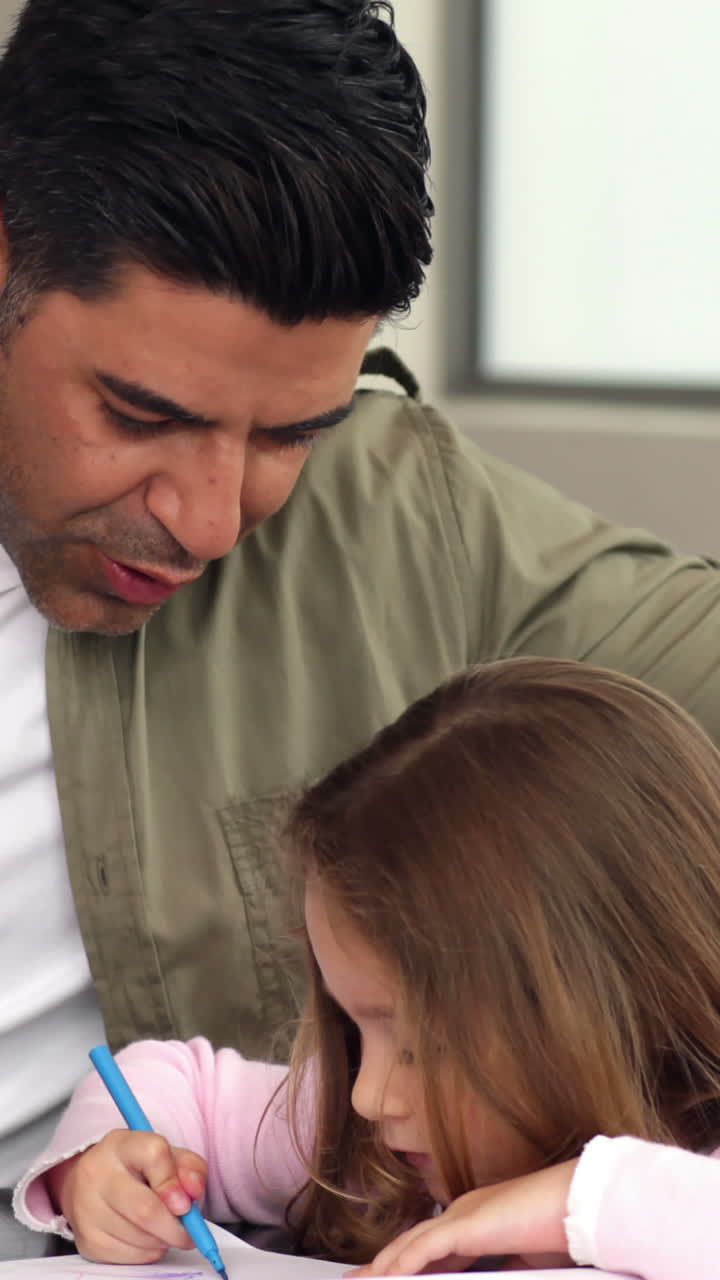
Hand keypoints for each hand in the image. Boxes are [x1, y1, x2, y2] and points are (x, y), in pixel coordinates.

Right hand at [46, 1128, 207, 1264]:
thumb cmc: (137, 1168)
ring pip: (139, 1237)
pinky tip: (147, 1238)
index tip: (186, 1204)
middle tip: (189, 1233)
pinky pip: (129, 1256)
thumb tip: (193, 1192)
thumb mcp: (167, 1156)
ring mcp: (87, 1208)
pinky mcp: (86, 1239)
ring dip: (163, 1241)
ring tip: (164, 1229)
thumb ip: (190, 1168)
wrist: (90, 1183)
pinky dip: (148, 1252)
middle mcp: (97, 1173)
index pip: (154, 1155)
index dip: (175, 1184)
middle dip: (175, 1228)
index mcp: (122, 1144)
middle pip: (145, 1209)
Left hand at [351, 1159, 577, 1274]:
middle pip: (415, 1241)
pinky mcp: (467, 1224)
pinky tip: (386, 1277)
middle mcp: (465, 1212)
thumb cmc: (561, 1228)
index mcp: (478, 1218)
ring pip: (413, 1243)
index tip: (391, 1276)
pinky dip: (403, 1262)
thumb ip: (502, 1266)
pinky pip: (425, 1248)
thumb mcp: (525, 1256)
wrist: (579, 1203)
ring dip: (386, 1264)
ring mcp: (463, 1214)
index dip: (410, 1261)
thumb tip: (495, 1276)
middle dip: (386, 1262)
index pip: (434, 1245)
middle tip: (361, 1279)